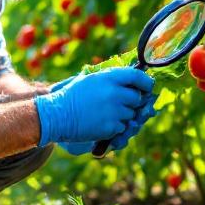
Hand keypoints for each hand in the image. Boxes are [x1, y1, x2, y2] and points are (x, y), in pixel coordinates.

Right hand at [33, 67, 153, 146]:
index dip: (146, 82)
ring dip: (123, 116)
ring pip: (131, 115)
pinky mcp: (110, 127)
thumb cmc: (72, 95)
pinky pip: (122, 128)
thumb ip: (111, 78)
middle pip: (137, 98)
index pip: (137, 77)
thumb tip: (131, 79)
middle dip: (132, 102)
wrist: (57, 115)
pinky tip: (101, 123)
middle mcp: (115, 93)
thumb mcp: (90, 79)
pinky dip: (115, 127)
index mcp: (109, 78)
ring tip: (105, 113)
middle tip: (121, 104)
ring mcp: (114, 112)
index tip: (147, 87)